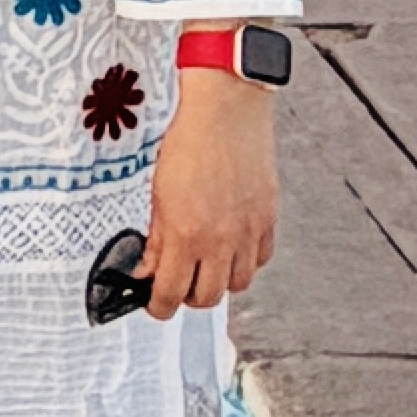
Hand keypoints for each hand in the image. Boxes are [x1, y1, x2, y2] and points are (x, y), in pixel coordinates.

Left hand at [142, 69, 276, 314]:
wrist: (225, 110)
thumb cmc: (187, 142)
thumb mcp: (158, 192)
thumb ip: (156, 237)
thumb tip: (148, 268)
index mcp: (186, 234)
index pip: (171, 294)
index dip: (159, 306)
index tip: (153, 303)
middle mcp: (220, 239)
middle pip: (207, 298)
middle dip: (187, 297)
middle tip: (176, 284)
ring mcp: (248, 231)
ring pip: (237, 285)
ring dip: (218, 281)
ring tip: (204, 265)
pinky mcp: (268, 218)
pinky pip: (260, 259)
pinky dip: (245, 262)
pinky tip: (230, 247)